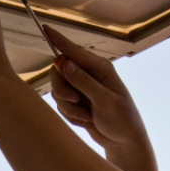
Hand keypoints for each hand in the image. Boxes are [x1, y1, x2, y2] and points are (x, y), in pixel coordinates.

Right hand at [45, 26, 148, 150]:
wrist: (124, 142)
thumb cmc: (122, 119)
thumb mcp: (105, 100)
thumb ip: (84, 82)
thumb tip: (65, 62)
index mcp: (100, 68)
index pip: (74, 51)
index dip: (58, 40)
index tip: (45, 28)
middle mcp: (89, 75)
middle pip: (59, 72)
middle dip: (63, 90)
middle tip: (75, 101)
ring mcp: (81, 88)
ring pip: (57, 91)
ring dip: (69, 107)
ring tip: (87, 117)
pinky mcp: (76, 101)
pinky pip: (61, 104)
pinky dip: (70, 115)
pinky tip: (86, 120)